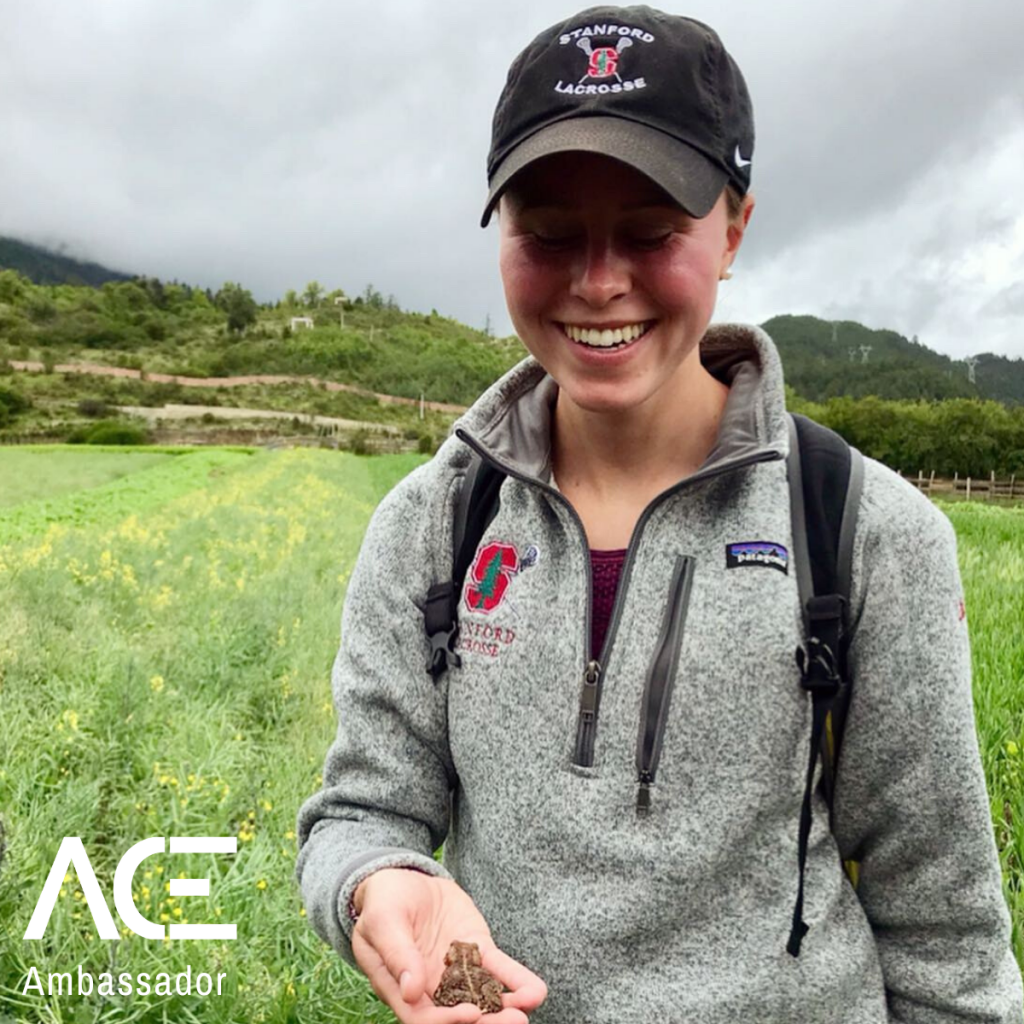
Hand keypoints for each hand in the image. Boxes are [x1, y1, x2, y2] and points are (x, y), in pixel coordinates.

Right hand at [351, 868, 546, 1023]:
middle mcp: (431, 987)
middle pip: (458, 1014)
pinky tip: (536, 990)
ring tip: (528, 1005)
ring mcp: (455, 971)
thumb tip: (411, 992)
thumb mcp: (383, 921)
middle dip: (488, 1022)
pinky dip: (516, 980)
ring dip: (506, 1007)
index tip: (471, 1014)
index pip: (423, 1016)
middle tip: (514, 1021)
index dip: (447, 1020)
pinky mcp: (475, 951)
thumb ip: (396, 954)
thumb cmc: (384, 902)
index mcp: (400, 988)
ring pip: (482, 997)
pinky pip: (497, 970)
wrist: (404, 879)